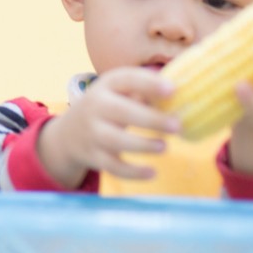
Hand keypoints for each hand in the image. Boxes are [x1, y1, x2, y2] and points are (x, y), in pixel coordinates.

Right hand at [36, 67, 179, 186]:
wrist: (68, 134)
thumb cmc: (106, 108)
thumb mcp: (117, 93)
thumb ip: (144, 92)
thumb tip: (183, 95)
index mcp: (106, 86)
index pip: (126, 79)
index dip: (149, 83)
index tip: (173, 89)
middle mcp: (95, 107)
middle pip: (121, 112)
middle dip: (151, 119)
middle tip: (177, 126)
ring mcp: (92, 133)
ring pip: (116, 140)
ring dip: (142, 145)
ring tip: (164, 147)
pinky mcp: (94, 156)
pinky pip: (113, 166)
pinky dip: (133, 172)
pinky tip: (152, 173)